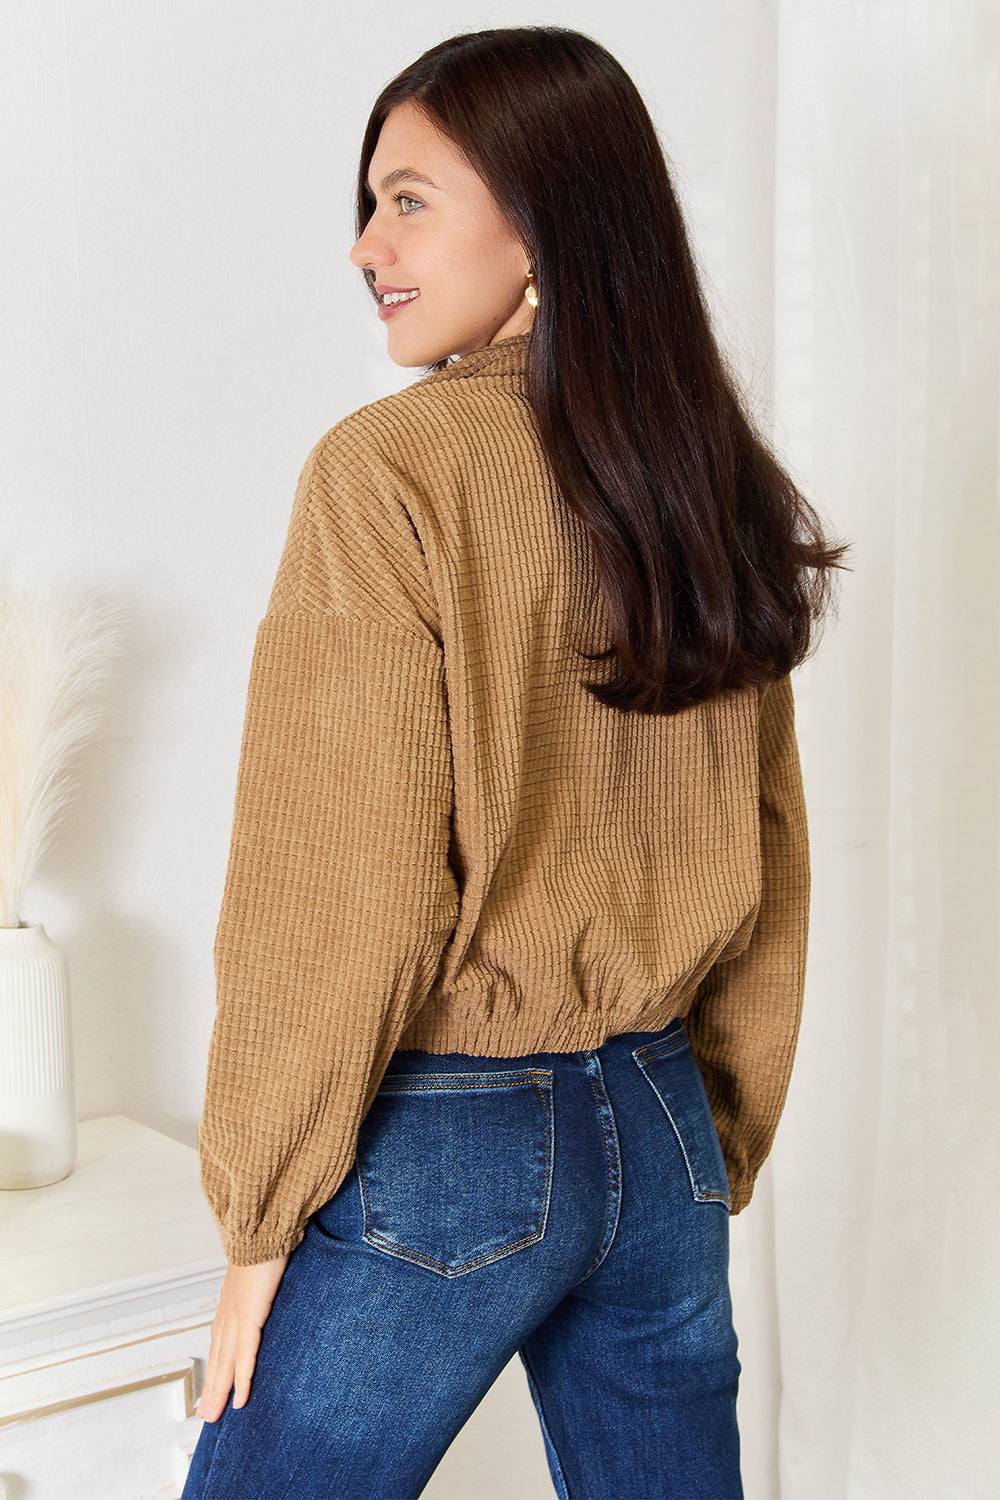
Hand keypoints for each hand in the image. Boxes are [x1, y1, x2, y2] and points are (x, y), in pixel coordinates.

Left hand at [196, 1253, 289, 1421]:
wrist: (260, 1229)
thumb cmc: (263, 1244)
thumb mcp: (260, 1269)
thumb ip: (260, 1285)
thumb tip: (267, 1288)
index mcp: (230, 1303)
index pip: (220, 1342)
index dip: (216, 1366)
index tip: (212, 1386)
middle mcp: (228, 1313)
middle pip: (218, 1358)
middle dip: (212, 1387)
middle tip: (206, 1414)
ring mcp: (236, 1317)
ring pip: (226, 1363)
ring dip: (220, 1391)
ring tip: (214, 1415)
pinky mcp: (249, 1317)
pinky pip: (245, 1355)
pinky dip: (242, 1379)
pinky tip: (241, 1398)